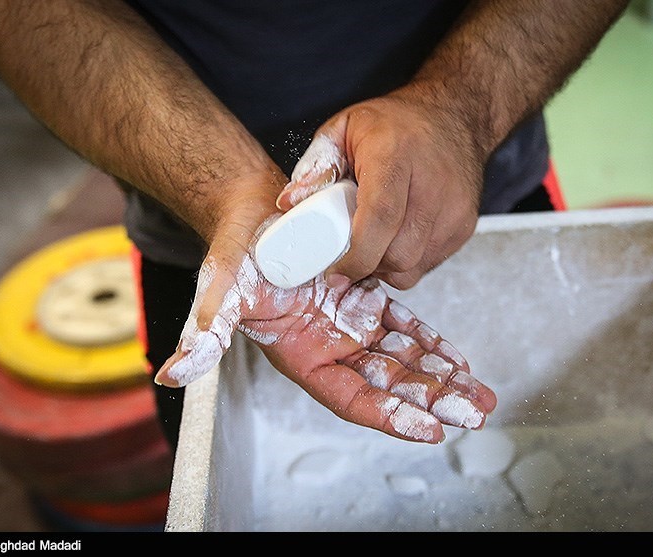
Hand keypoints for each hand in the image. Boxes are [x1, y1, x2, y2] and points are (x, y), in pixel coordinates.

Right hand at [155, 208, 496, 443]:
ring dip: (439, 376)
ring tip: (477, 394)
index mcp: (301, 356)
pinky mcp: (363, 299)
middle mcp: (329, 347)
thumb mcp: (222, 288)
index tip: (429, 429)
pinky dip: (430, 340)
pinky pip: (403, 325)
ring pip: (401, 358)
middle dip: (430, 399)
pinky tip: (456, 356)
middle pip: (387, 383)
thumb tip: (174, 375)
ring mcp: (348, 325)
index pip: (351, 397)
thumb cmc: (237, 251)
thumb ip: (206, 331)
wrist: (257, 211)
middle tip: (472, 412)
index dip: (389, 414)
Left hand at [276, 86, 483, 289]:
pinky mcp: (464, 226)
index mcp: (396, 156)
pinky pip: (428, 264)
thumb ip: (315, 165)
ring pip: (413, 267)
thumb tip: (289, 204)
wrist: (455, 116)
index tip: (334, 271)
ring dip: (385, 268)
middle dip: (366, 267)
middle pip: (398, 254)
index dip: (356, 256)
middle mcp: (432, 185)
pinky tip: (394, 241)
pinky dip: (406, 263)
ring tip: (371, 247)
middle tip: (346, 260)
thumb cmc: (395, 123)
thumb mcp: (345, 128)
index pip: (381, 218)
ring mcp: (454, 209)